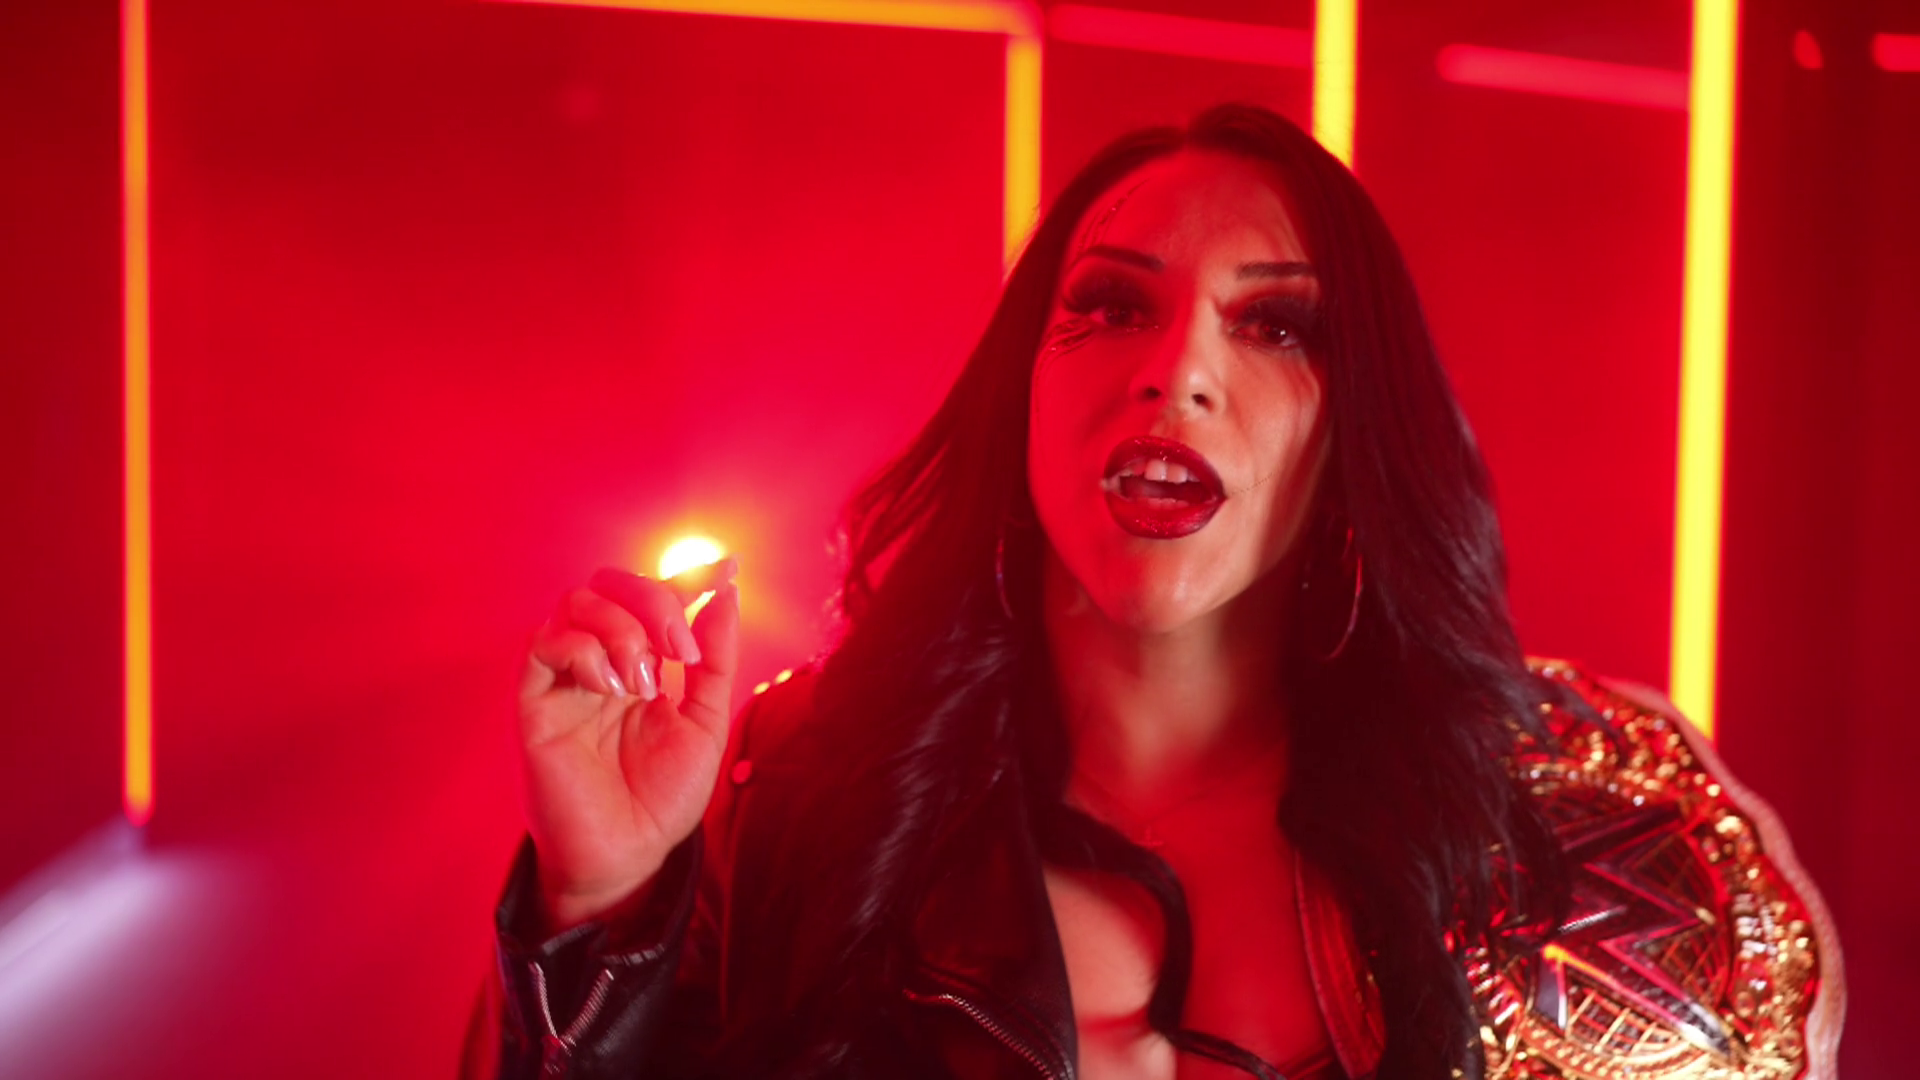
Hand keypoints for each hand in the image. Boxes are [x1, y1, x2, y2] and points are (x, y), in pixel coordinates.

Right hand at [517, 558, 739, 932]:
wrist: (630, 856)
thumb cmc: (662, 796)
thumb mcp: (705, 721)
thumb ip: (714, 659)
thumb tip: (724, 593)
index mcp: (641, 662)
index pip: (653, 597)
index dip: (687, 574)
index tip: (725, 569)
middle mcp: (599, 662)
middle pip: (608, 584)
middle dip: (652, 599)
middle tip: (680, 650)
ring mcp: (564, 680)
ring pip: (575, 602)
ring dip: (622, 630)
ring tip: (645, 683)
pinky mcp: (533, 703)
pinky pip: (543, 643)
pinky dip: (585, 650)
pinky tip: (611, 688)